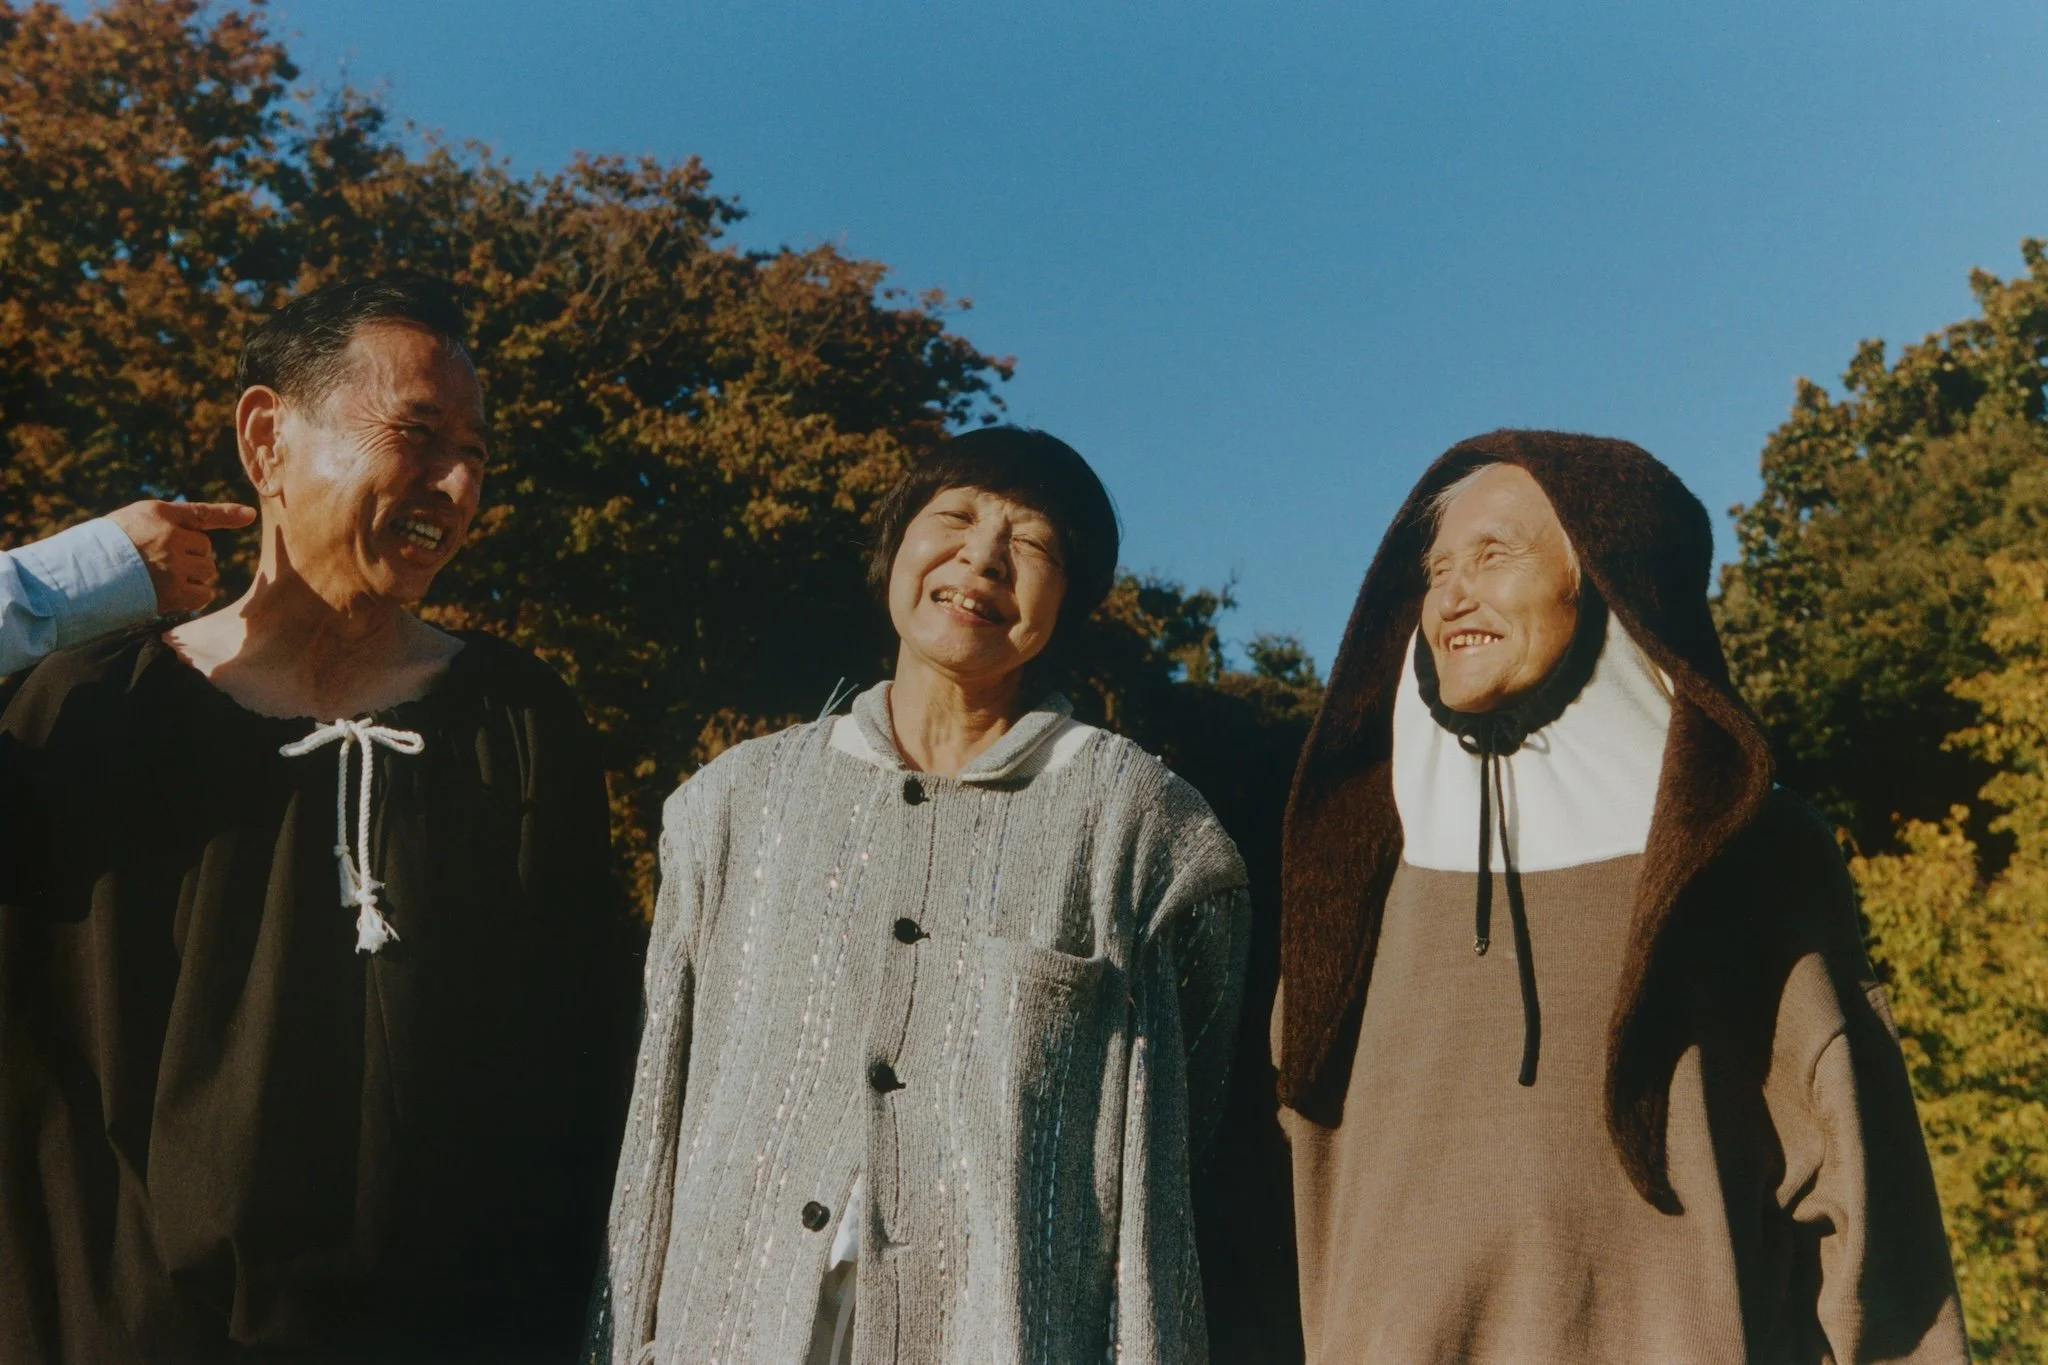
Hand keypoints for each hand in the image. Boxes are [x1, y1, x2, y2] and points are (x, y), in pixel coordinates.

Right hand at [105, 499, 257, 613]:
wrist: (81, 576)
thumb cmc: (107, 546)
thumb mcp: (135, 521)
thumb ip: (169, 521)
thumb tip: (208, 531)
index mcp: (159, 515)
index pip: (201, 513)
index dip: (227, 514)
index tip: (249, 515)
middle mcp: (171, 537)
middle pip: (206, 549)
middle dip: (192, 556)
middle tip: (161, 561)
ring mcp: (173, 565)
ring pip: (207, 570)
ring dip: (193, 575)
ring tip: (162, 577)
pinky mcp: (173, 592)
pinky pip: (204, 594)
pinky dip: (196, 595)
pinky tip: (176, 593)